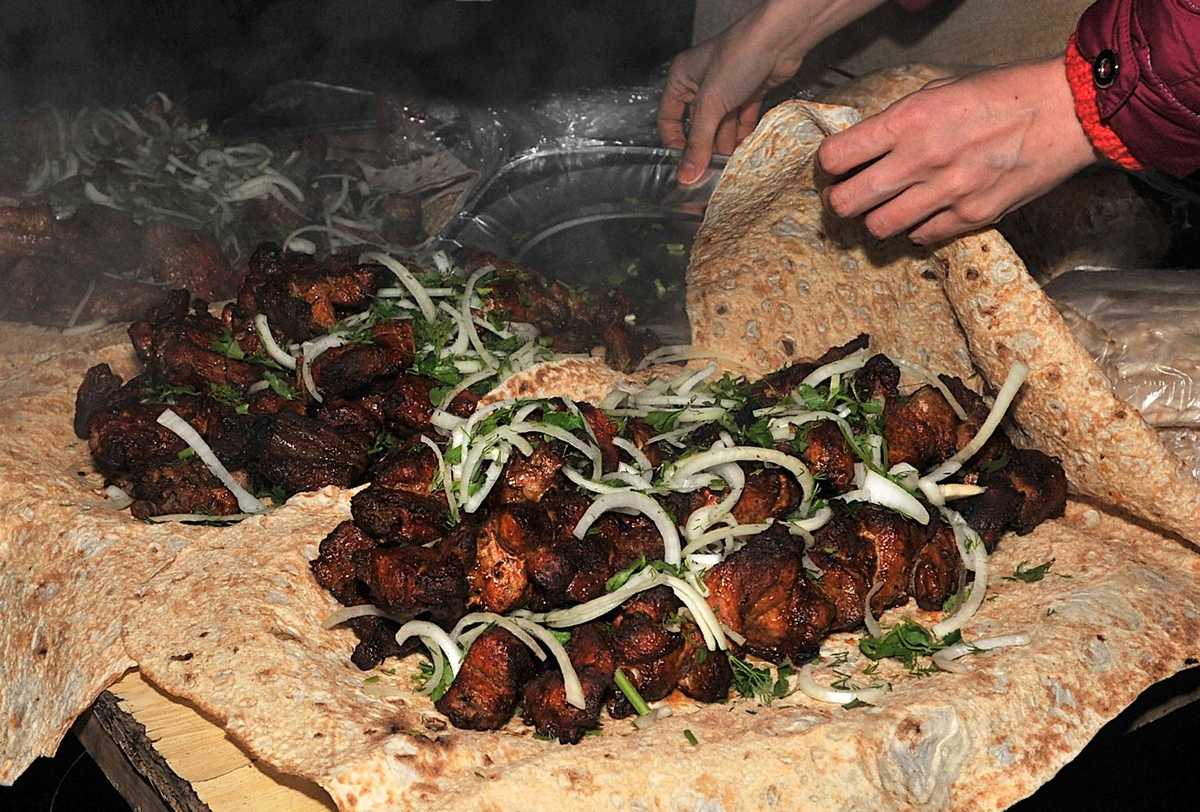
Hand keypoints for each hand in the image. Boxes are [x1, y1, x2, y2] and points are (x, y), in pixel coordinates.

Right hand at [659, 0, 887, 185]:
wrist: (780, 38)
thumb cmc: (738, 59)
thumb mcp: (711, 104)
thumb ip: (699, 142)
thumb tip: (686, 176)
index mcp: (682, 79)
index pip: (669, 118)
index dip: (675, 143)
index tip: (684, 166)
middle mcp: (702, 84)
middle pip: (698, 126)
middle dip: (705, 148)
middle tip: (710, 173)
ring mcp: (726, 89)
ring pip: (721, 125)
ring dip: (725, 145)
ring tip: (729, 168)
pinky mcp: (749, 92)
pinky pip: (741, 120)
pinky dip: (743, 135)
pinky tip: (745, 152)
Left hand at [817, 56, 1100, 243]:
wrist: (1067, 111)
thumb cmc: (1004, 93)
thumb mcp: (940, 92)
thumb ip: (898, 121)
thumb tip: (864, 147)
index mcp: (908, 121)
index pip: (837, 157)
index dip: (828, 166)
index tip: (835, 167)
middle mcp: (922, 159)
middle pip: (847, 202)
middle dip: (839, 202)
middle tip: (847, 196)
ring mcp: (947, 193)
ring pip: (879, 228)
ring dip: (876, 220)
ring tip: (886, 207)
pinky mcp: (972, 216)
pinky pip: (922, 236)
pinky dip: (917, 228)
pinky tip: (925, 211)